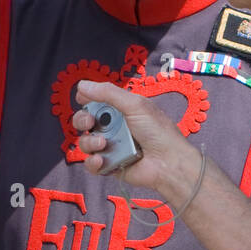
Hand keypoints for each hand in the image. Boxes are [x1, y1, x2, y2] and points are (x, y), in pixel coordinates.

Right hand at [73, 80, 198, 204]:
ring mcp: (111, 146)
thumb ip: (108, 93)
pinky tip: (102, 160)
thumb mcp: (135, 105)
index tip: (82, 98)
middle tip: (89, 122)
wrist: (169, 162)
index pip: (96, 101)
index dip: (86, 99)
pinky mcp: (110, 165)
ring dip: (89, 142)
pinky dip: (93, 162)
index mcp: (121, 110)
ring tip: (103, 143)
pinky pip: (91, 163)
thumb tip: (82, 84)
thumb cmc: (157, 131)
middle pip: (85, 121)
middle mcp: (114, 127)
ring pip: (85, 142)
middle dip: (81, 120)